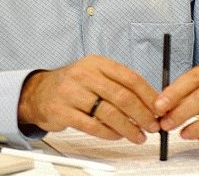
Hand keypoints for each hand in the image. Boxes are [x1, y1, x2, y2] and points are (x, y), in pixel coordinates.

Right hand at [18, 55, 159, 143]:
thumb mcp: (94, 74)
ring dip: (128, 127)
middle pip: (121, 96)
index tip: (158, 108)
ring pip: (108, 113)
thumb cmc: (74, 84)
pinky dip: (108, 133)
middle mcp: (84, 74)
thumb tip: (148, 100)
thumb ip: (118, 83)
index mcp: (96, 63)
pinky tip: (116, 135)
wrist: (40, 91)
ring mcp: (72, 92)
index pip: (129, 77)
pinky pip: (92, 126)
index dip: (147, 94)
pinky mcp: (62, 111)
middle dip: (141, 114)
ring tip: (137, 135)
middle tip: (152, 125)